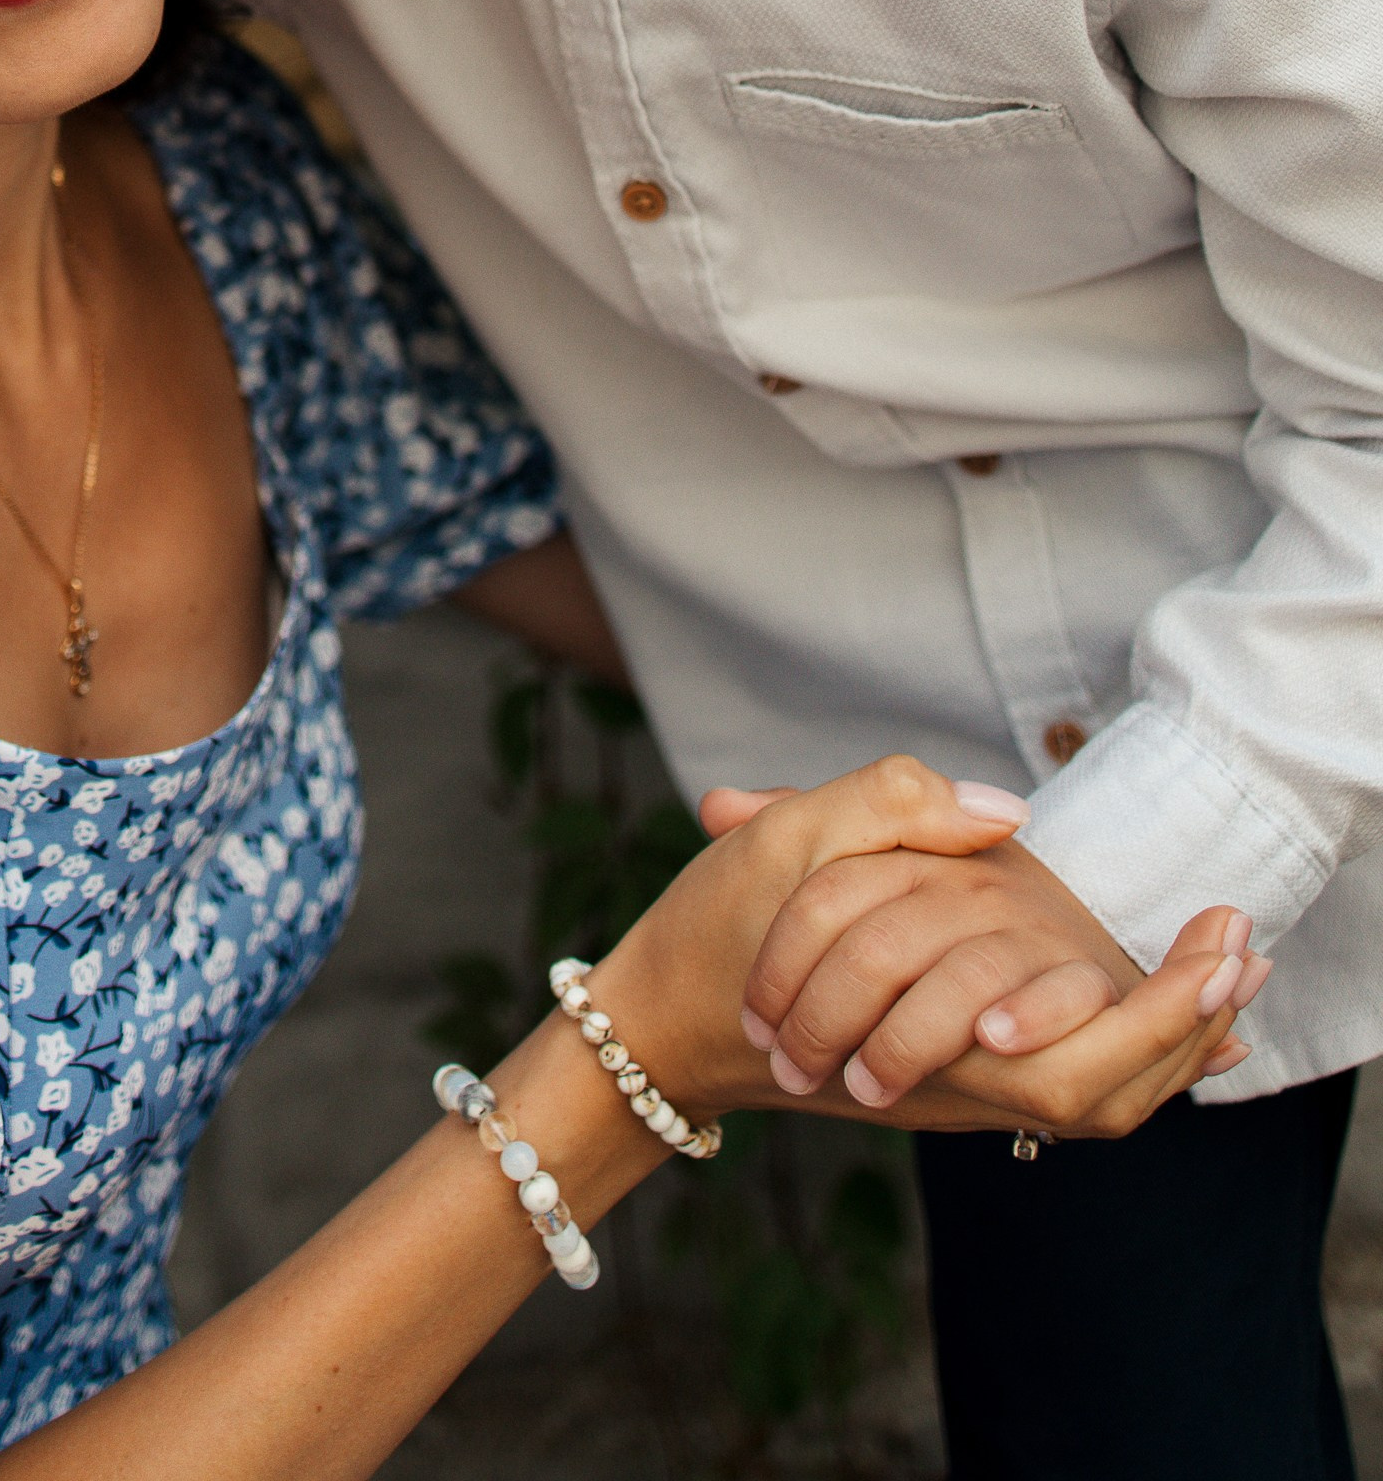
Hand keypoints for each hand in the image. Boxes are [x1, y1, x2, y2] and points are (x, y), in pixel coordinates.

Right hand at [584, 758, 1245, 1142]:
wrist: (662, 1023)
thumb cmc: (719, 928)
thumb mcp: (789, 838)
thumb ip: (895, 803)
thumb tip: (1005, 811)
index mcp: (925, 1033)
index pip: (1078, 1066)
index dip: (1161, 1020)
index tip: (1221, 952)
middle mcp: (949, 1080)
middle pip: (1102, 1100)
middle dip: (1183, 1032)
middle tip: (1241, 958)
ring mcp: (945, 1084)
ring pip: (1082, 1094)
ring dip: (1159, 1037)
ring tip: (1223, 967)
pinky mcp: (936, 1070)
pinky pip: (1049, 1072)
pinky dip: (1113, 1039)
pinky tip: (1158, 998)